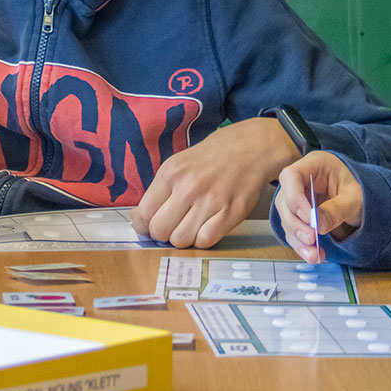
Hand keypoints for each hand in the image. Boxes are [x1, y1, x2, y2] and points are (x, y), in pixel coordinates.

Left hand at [129, 117, 296, 247]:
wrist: (250, 148)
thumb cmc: (211, 158)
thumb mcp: (179, 164)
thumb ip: (160, 190)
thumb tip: (139, 220)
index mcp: (171, 173)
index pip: (144, 214)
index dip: (143, 225)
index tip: (149, 226)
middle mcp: (188, 187)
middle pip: (159, 231)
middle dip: (162, 233)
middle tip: (172, 226)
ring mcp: (210, 201)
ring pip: (180, 240)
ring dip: (184, 237)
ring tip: (191, 225)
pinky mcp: (231, 213)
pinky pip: (205, 241)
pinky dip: (203, 239)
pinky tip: (206, 226)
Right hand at [274, 152, 363, 262]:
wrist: (364, 200)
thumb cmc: (360, 190)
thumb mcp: (354, 197)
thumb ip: (337, 209)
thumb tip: (317, 226)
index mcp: (313, 165)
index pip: (291, 176)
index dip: (294, 197)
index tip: (308, 217)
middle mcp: (300, 181)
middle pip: (285, 201)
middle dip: (296, 224)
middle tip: (311, 239)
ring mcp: (297, 200)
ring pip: (287, 220)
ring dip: (298, 240)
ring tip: (314, 255)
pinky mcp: (299, 217)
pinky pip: (294, 233)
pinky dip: (302, 246)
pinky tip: (315, 255)